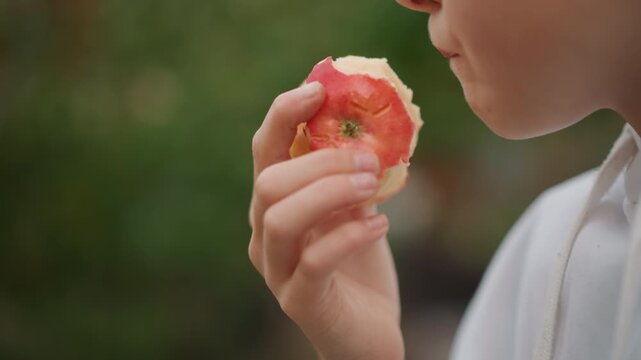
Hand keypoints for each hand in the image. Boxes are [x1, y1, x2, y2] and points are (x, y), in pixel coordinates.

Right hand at [249, 82, 403, 359]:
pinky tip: (380, 223)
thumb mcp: (358, 211)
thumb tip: (374, 128)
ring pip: (281, 219)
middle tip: (368, 157)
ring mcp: (277, 271)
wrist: (368, 335)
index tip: (317, 90)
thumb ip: (354, 177)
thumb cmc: (360, 269)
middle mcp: (264, 236)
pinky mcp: (300, 301)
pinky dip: (349, 235)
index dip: (283, 116)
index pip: (263, 153)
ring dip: (330, 192)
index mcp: (274, 206)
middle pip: (269, 183)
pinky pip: (315, 261)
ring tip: (372, 184)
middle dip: (320, 162)